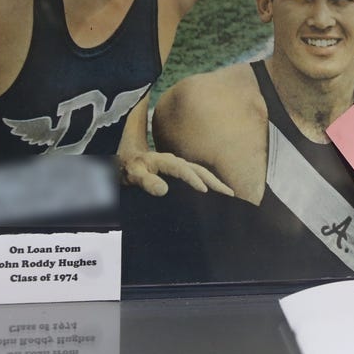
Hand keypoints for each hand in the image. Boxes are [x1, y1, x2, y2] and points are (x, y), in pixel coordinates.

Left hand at [119, 150, 234, 197]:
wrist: (124, 160)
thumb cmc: (127, 168)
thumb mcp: (132, 174)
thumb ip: (146, 181)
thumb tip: (164, 190)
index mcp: (164, 160)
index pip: (183, 169)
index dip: (193, 179)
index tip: (204, 191)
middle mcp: (174, 161)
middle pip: (198, 169)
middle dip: (214, 181)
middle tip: (230, 193)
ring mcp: (178, 165)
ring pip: (200, 172)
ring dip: (215, 182)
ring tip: (229, 193)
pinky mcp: (178, 171)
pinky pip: (196, 175)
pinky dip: (208, 182)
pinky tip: (215, 192)